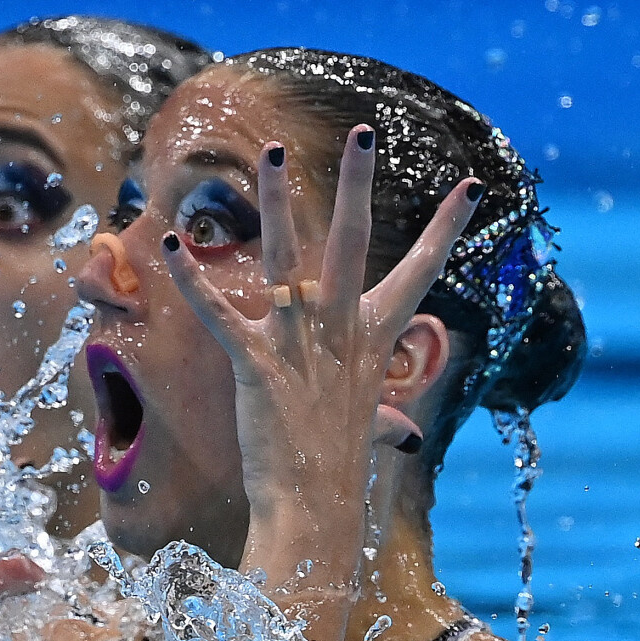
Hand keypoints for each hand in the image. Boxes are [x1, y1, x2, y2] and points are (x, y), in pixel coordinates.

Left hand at [159, 127, 473, 640]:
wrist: (315, 508)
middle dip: (359, 182)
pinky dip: (191, 279)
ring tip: (270, 150)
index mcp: (373, 338)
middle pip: (354, 240)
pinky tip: (169, 245)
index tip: (470, 188)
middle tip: (365, 132)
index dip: (444, 229)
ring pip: (287, 253)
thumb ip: (382, 419)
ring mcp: (301, 341)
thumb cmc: (336, 467)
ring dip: (275, 201)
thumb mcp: (366, 428)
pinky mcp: (258, 362)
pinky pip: (220, 311)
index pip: (418, 272)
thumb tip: (404, 435)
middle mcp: (341, 328)